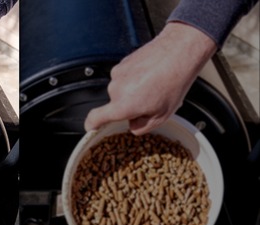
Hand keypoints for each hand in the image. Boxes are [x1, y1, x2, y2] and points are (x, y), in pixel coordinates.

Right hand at [84, 22, 215, 134]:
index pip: (95, 118)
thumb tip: (133, 125)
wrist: (179, 52)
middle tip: (149, 101)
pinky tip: (150, 75)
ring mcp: (117, 75)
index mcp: (123, 105)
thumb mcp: (162, 116)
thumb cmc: (173, 81)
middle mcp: (115, 90)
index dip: (91, 125)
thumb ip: (141, 126)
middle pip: (114, 104)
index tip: (92, 127)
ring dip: (133, 91)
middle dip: (129, 106)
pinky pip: (124, 77)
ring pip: (120, 90)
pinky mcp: (122, 64)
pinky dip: (134, 78)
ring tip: (153, 85)